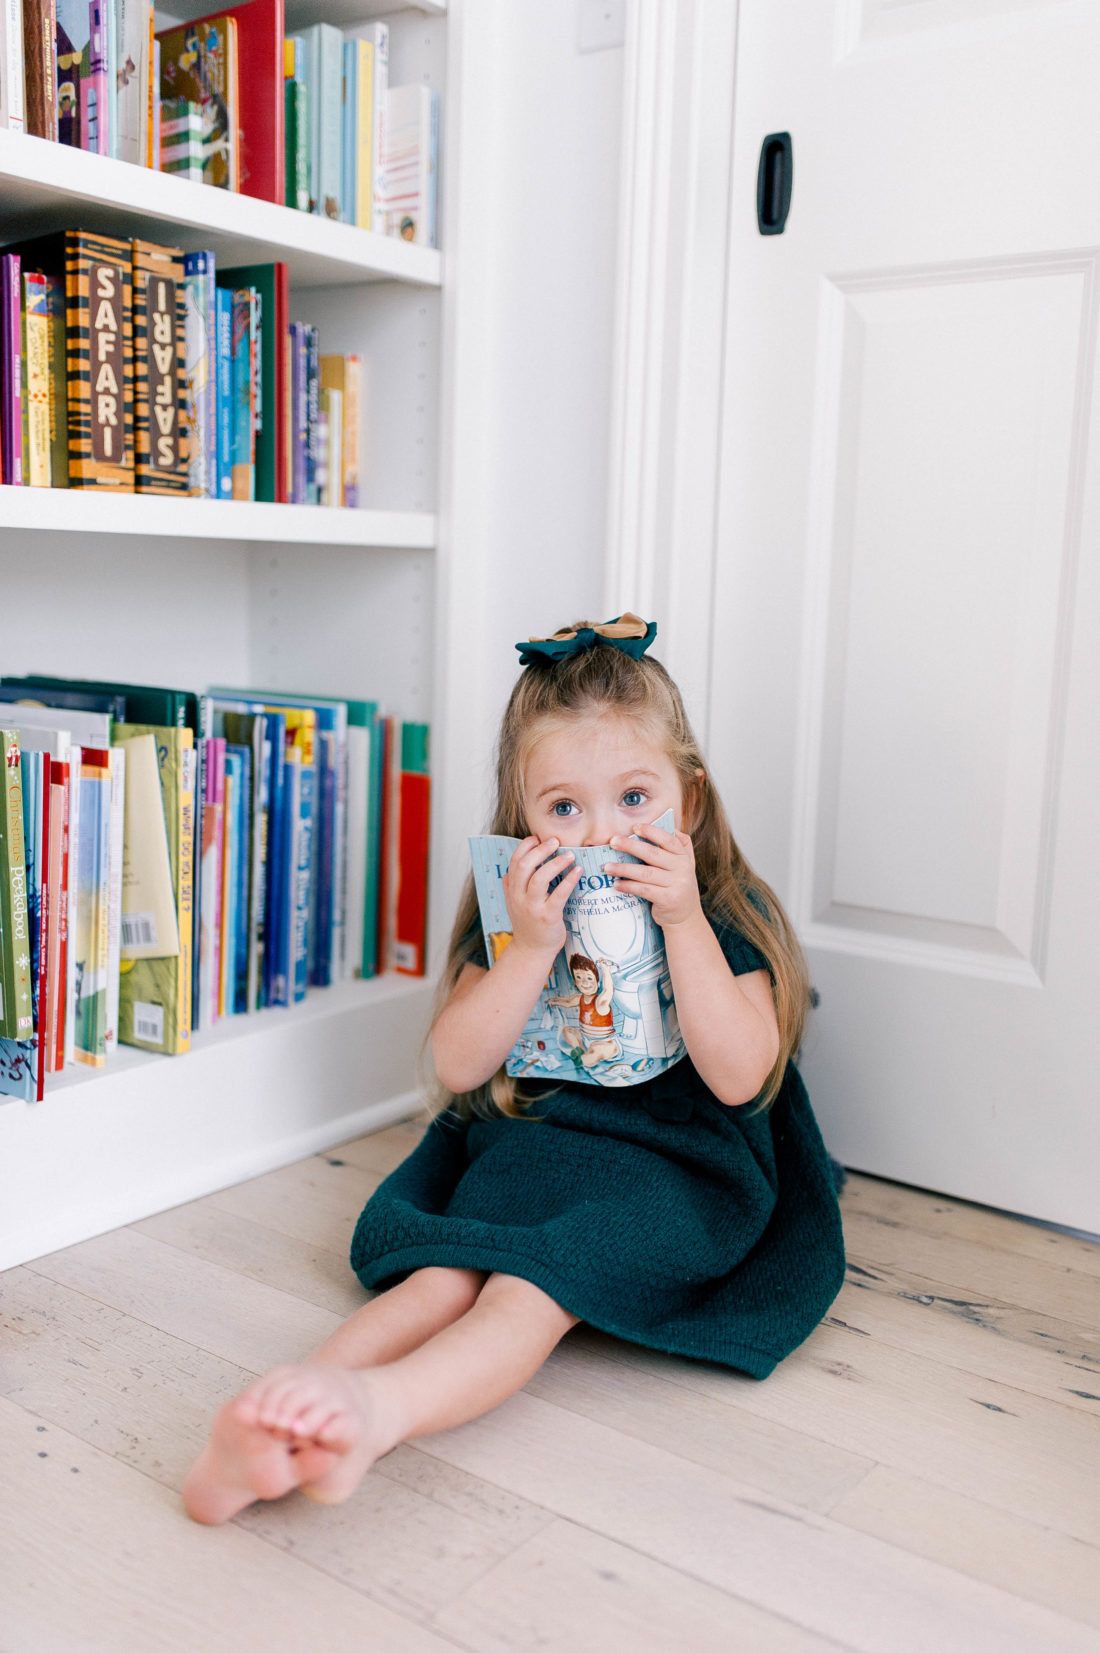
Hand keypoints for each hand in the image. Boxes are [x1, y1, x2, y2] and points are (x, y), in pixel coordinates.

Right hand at [502, 836, 581, 957]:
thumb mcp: (514, 905)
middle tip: (555, 841)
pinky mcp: (548, 916)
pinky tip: (578, 871)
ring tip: (569, 854)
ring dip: (555, 863)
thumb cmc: (527, 925)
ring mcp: (533, 907)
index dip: (524, 847)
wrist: (532, 951)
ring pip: (539, 878)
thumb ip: (511, 888)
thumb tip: (509, 871)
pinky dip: (569, 880)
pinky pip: (559, 894)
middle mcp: (519, 897)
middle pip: (525, 866)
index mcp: (512, 891)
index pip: (514, 862)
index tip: (536, 838)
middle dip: (540, 850)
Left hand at [604, 824, 702, 928]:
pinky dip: (629, 886)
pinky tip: (617, 884)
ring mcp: (676, 885)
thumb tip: (673, 827)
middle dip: (631, 846)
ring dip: (624, 868)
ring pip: (645, 873)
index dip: (651, 832)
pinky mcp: (668, 899)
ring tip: (607, 867)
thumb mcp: (685, 866)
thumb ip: (681, 847)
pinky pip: (644, 890)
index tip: (634, 827)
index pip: (668, 840)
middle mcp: (682, 869)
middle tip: (613, 841)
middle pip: (653, 854)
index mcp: (684, 857)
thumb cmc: (678, 887)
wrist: (686, 917)